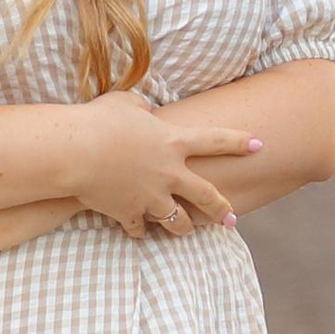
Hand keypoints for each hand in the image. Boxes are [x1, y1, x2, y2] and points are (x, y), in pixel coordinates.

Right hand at [65, 91, 260, 241]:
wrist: (75, 151)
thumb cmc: (99, 120)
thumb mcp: (125, 102)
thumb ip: (141, 107)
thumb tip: (144, 109)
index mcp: (173, 142)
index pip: (217, 140)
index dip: (240, 142)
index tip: (259, 145)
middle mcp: (170, 173)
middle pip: (206, 195)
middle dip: (221, 209)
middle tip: (232, 219)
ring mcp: (151, 196)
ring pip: (177, 220)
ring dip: (183, 227)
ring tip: (187, 231)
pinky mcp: (129, 212)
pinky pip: (139, 227)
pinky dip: (139, 229)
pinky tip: (138, 230)